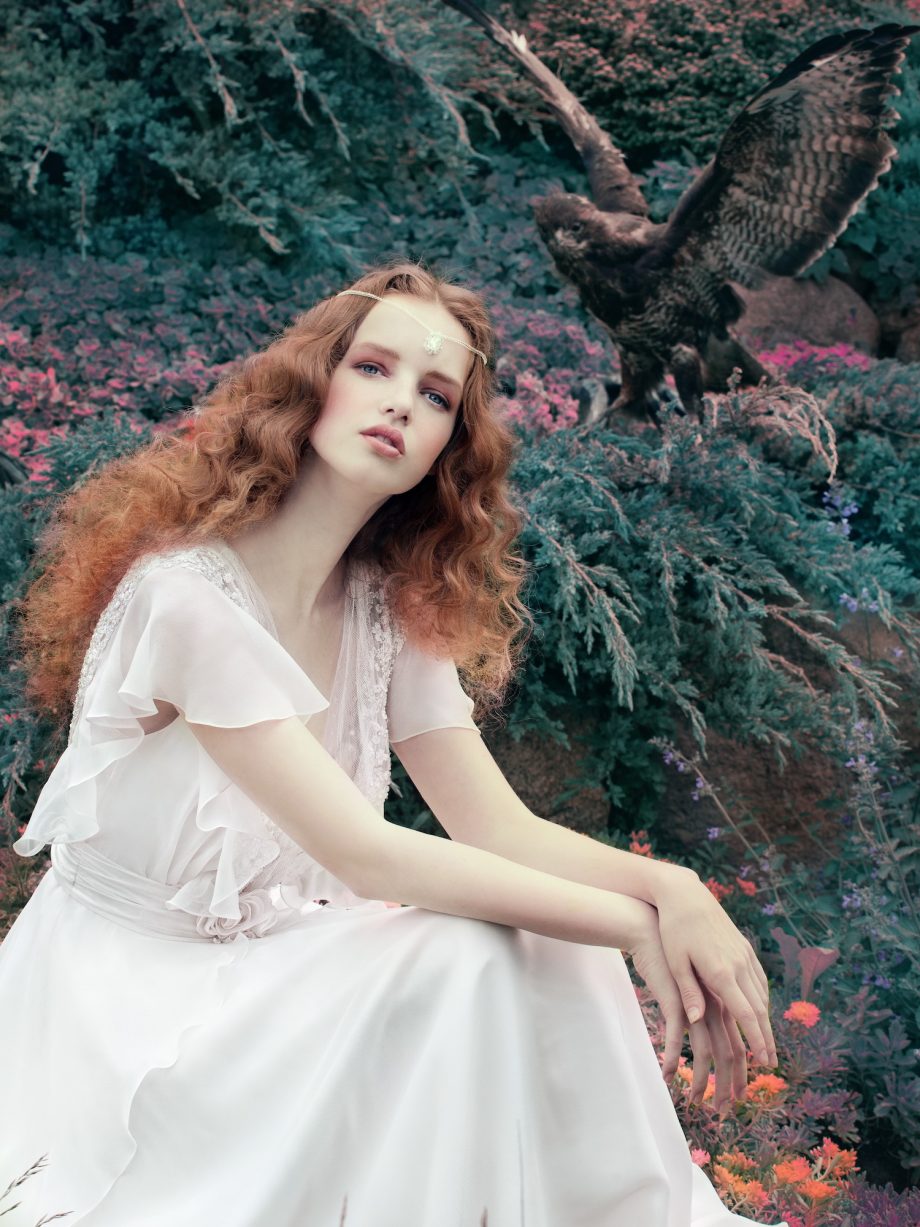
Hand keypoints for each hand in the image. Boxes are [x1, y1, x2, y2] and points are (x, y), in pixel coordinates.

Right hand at [628, 925, 750, 1112]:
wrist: (651, 928)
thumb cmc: (669, 954)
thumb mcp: (690, 982)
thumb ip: (700, 1003)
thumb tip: (704, 1026)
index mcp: (723, 1002)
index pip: (739, 1045)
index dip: (742, 1073)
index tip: (740, 1096)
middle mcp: (715, 1006)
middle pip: (729, 1054)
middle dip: (730, 1085)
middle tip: (725, 1111)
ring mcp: (695, 1005)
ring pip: (706, 1052)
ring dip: (703, 1082)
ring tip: (696, 1103)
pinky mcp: (674, 1001)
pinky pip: (674, 1038)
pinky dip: (673, 1059)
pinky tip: (667, 1076)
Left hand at [653, 867, 776, 1069]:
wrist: (685, 894)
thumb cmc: (673, 928)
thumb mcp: (676, 961)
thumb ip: (688, 992)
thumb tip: (697, 1021)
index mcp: (721, 972)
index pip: (746, 1014)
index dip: (758, 1040)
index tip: (765, 1062)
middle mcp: (739, 964)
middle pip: (759, 1009)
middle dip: (767, 1038)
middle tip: (771, 1063)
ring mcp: (744, 954)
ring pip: (761, 994)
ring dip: (765, 1021)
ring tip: (766, 1043)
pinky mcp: (743, 946)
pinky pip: (758, 978)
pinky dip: (761, 998)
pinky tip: (759, 1010)